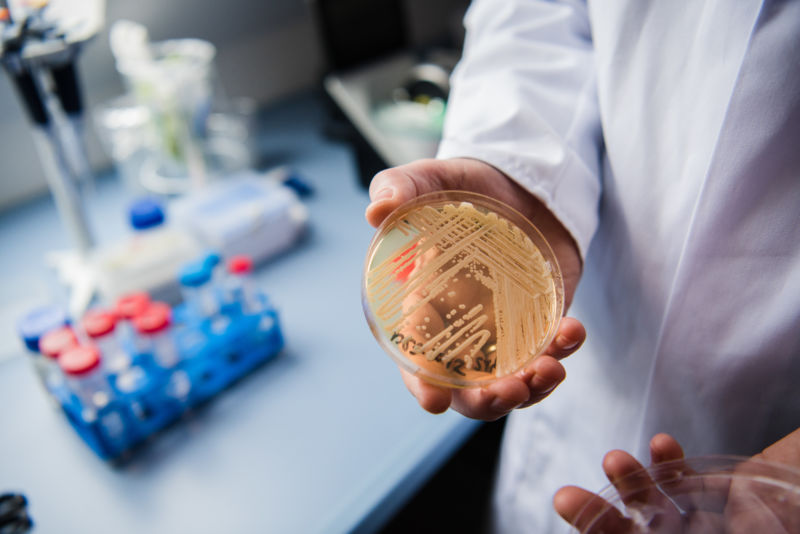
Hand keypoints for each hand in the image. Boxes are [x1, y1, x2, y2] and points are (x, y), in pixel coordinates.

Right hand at [366, 158, 584, 419]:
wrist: (519, 182)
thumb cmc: (463, 186)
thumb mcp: (432, 179)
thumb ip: (402, 188)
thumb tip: (376, 210)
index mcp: (425, 309)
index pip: (416, 359)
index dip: (421, 384)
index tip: (435, 401)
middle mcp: (461, 331)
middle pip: (467, 387)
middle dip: (486, 401)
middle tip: (510, 390)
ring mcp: (502, 332)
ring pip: (511, 381)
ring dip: (531, 389)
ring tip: (551, 369)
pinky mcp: (538, 324)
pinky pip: (548, 352)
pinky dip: (562, 352)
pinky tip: (572, 332)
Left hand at [554, 432, 799, 532]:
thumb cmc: (799, 506)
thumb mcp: (765, 521)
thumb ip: (745, 522)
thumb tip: (691, 513)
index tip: (583, 519)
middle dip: (601, 524)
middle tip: (563, 497)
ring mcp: (710, 532)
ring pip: (657, 514)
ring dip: (633, 486)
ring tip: (614, 458)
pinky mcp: (722, 502)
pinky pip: (687, 487)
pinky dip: (672, 467)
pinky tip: (664, 444)